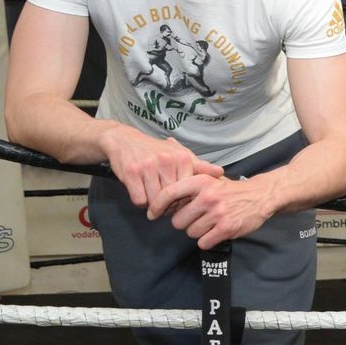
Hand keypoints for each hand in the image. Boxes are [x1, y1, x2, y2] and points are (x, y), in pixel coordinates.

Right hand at [99, 126, 223, 208]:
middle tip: (163, 200)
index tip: (179, 197)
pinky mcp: (131, 172)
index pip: (190, 191)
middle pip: (173, 198)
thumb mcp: (180, 155)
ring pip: (155, 201)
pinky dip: (139, 201)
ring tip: (151, 193)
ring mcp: (148, 166)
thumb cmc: (157, 151)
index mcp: (183, 157)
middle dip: (168, 204)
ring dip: (153, 204)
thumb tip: (221, 172)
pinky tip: (139, 190)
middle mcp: (167, 160)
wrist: (125, 140)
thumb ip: (199, 166)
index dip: (184, 199)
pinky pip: (139, 200)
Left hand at [147, 174, 273, 249]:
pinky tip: (215, 232)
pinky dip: (207, 240)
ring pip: (191, 233)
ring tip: (209, 223)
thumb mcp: (210, 177)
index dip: (156, 206)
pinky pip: (203, 242)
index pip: (168, 193)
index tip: (153, 214)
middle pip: (178, 221)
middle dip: (185, 222)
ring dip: (198, 232)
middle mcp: (208, 196)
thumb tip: (166, 154)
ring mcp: (218, 213)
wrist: (261, 196)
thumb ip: (188, 174)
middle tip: (196, 219)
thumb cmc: (230, 190)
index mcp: (201, 181)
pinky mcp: (226, 228)